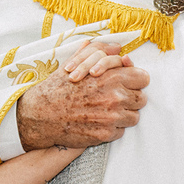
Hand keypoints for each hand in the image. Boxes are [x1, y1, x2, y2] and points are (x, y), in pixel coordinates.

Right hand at [16, 41, 149, 149]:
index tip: (128, 83)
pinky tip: (99, 121)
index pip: (143, 78)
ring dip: (124, 115)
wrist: (40, 115)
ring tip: (107, 111)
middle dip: (131, 98)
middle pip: (141, 99)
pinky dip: (113, 128)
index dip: (136, 80)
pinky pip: (121, 131)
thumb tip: (118, 49)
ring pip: (134, 117)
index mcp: (112, 77)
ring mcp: (111, 118)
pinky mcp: (105, 134)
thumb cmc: (58, 87)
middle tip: (116, 98)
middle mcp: (115, 97)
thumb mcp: (77, 62)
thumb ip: (100, 52)